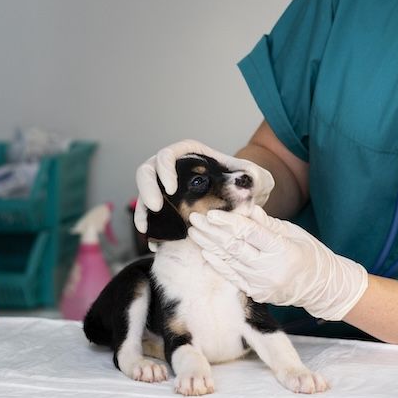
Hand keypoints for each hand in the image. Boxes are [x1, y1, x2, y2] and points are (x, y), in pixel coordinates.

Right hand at [134, 139, 274, 233]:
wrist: (246, 200)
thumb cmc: (249, 183)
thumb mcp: (256, 177)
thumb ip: (254, 177)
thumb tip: (248, 183)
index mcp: (191, 154)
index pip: (168, 154)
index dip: (164, 168)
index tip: (171, 188)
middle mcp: (174, 168)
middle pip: (148, 171)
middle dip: (148, 188)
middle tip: (155, 207)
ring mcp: (167, 188)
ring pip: (144, 193)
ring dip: (142, 210)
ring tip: (146, 228)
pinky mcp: (167, 207)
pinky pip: (149, 215)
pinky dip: (149, 227)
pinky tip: (154, 242)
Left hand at [187, 205, 367, 321]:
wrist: (321, 287)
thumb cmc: (310, 254)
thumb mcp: (293, 233)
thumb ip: (267, 223)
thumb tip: (245, 208)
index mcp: (281, 250)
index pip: (248, 233)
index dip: (227, 222)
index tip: (211, 213)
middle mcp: (269, 269)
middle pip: (234, 247)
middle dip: (211, 232)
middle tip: (194, 218)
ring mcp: (261, 284)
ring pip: (229, 262)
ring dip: (209, 246)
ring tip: (194, 232)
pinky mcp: (256, 293)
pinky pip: (232, 277)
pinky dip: (218, 264)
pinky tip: (206, 252)